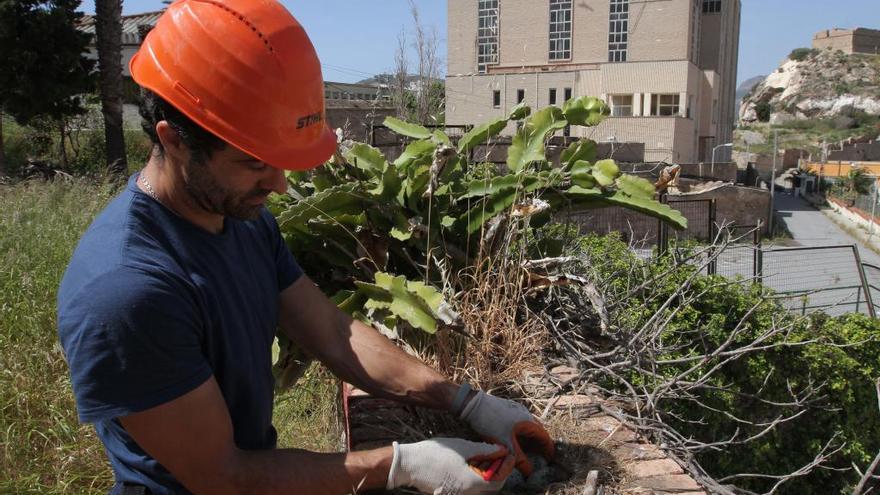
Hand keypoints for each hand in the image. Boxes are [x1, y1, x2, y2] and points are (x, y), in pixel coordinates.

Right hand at [386, 438, 513, 493]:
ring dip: (487, 473)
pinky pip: (469, 487)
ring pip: (480, 486)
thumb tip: (500, 449)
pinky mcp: (450, 492)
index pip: (498, 480)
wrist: (409, 464)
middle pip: (491, 486)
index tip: (509, 455)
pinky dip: (476, 476)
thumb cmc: (435, 454)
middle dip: (498, 470)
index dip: (506, 467)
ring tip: (487, 456)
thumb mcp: (463, 447)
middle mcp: (467, 494)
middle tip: (499, 455)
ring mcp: (457, 494)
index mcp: (472, 484)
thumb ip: (484, 450)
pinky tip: (474, 462)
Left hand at [460, 391, 554, 475]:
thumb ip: (519, 459)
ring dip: (530, 438)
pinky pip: (521, 422)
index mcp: (528, 422)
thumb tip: (530, 472)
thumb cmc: (491, 423)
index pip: (544, 436)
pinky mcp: (509, 408)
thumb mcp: (506, 444)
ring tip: (527, 449)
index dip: (548, 449)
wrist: (473, 405)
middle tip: (540, 456)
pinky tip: (515, 439)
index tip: (549, 458)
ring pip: (529, 426)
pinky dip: (522, 432)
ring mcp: (517, 410)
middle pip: (538, 431)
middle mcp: (526, 414)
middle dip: (540, 444)